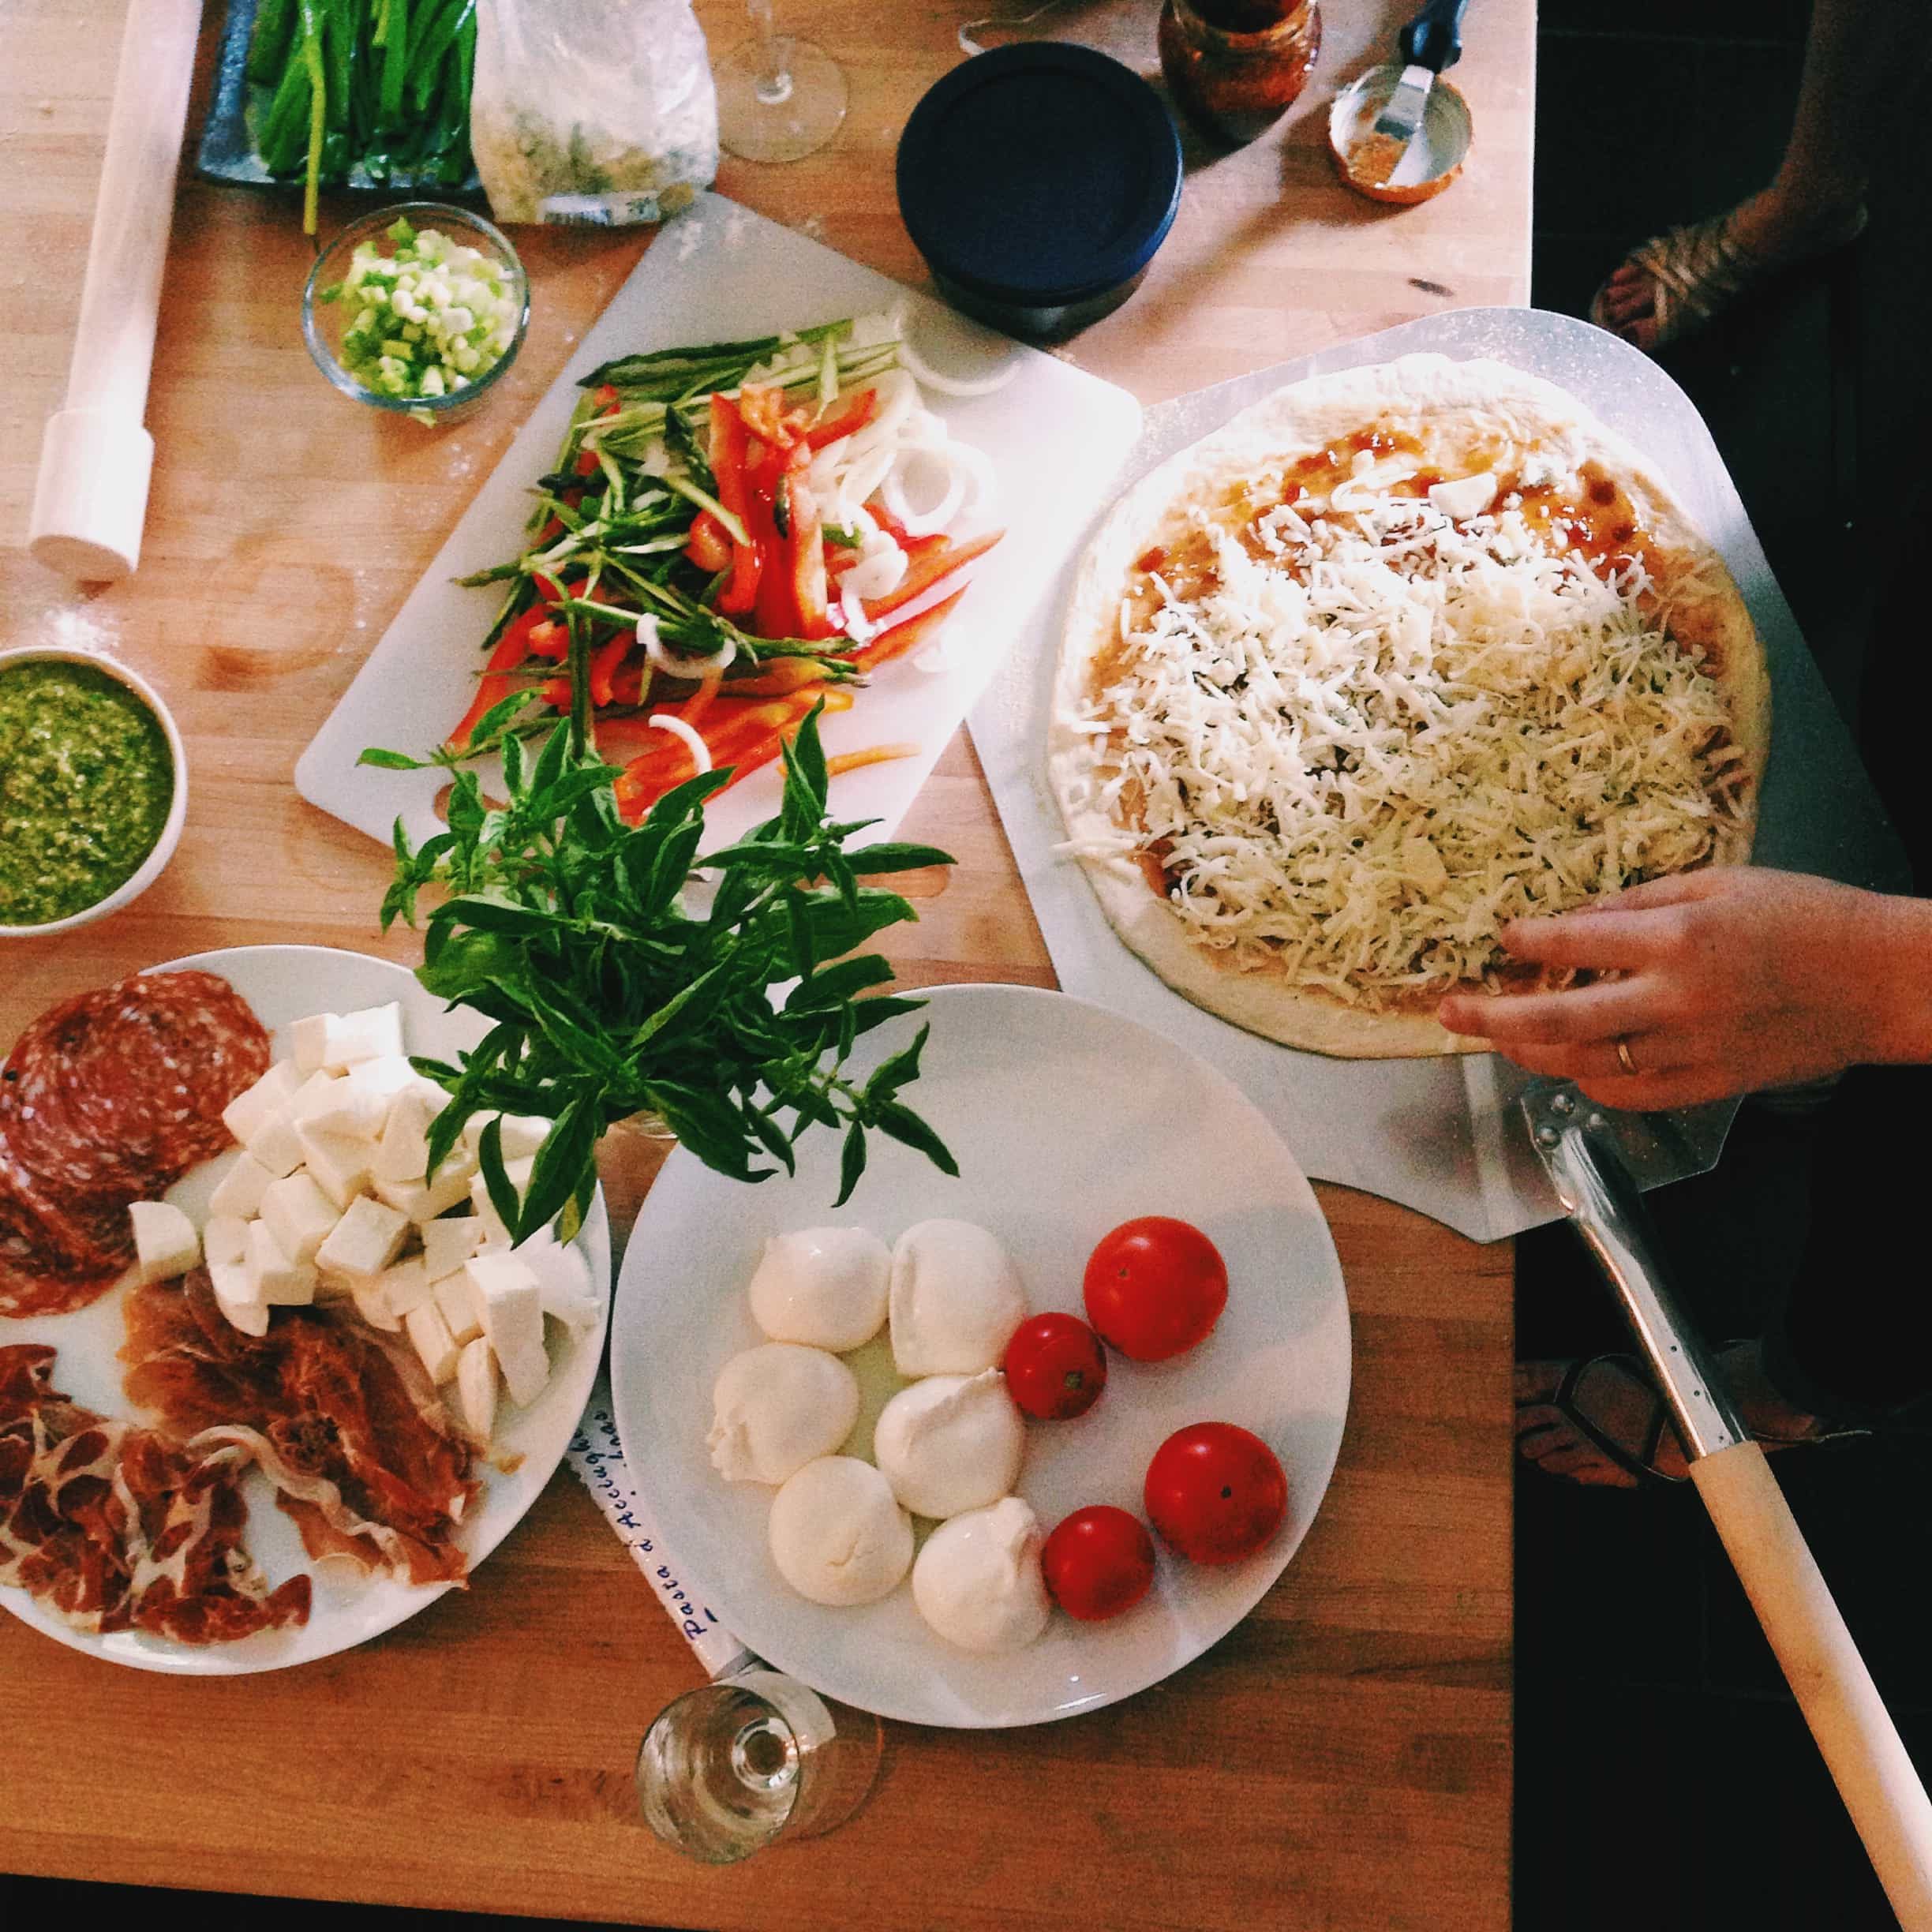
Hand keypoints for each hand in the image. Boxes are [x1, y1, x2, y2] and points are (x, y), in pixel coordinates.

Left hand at [1436, 867, 1931, 1109]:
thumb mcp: (1719, 881)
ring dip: (1529, 1051)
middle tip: (1449, 1011)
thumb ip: (1639, 901)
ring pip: (1581, 1063)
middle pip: (1555, 1020)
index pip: (1571, 943)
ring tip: (1500, 1035)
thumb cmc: (1806, 919)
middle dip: (1490, 1016)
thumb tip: (1571, 919)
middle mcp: (1674, 1000)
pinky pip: (1626, 1092)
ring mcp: (1689, 1050)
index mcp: (1678, 938)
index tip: (1499, 939)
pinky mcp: (1707, 1085)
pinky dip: (1586, 1078)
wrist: (1880, 982)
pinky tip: (1567, 1061)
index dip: (1523, 942)